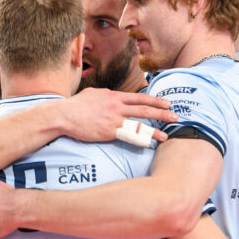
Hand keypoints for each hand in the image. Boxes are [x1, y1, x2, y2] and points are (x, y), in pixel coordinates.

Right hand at [58, 88, 175, 142]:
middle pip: (144, 109)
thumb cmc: (76, 105)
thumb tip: (111, 95)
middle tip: (175, 116)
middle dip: (162, 113)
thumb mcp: (93, 94)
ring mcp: (114, 119)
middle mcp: (117, 106)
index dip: (154, 100)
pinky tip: (149, 144)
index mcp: (114, 96)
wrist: (64, 115)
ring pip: (140, 123)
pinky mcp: (109, 131)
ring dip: (155, 129)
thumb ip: (105, 95)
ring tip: (167, 135)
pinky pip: (129, 136)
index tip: (166, 103)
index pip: (139, 98)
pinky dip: (141, 140)